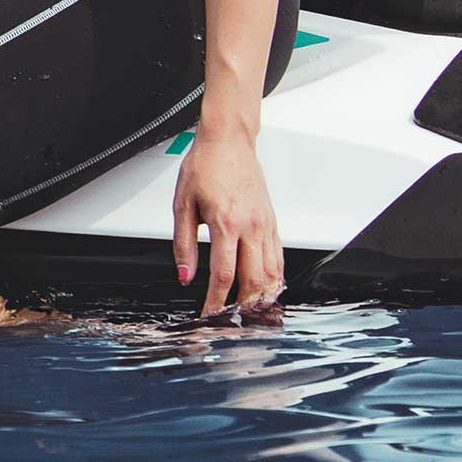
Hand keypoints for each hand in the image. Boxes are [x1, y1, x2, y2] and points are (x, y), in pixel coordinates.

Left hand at [169, 123, 284, 317]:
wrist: (229, 141)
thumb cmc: (205, 166)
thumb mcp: (183, 204)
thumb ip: (183, 244)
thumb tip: (185, 275)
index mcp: (226, 222)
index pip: (224, 274)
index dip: (216, 300)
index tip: (208, 313)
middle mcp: (251, 226)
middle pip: (253, 280)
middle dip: (242, 306)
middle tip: (230, 319)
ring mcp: (265, 224)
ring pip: (272, 272)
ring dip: (261, 296)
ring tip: (249, 311)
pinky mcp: (272, 221)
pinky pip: (278, 257)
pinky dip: (274, 278)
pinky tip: (266, 288)